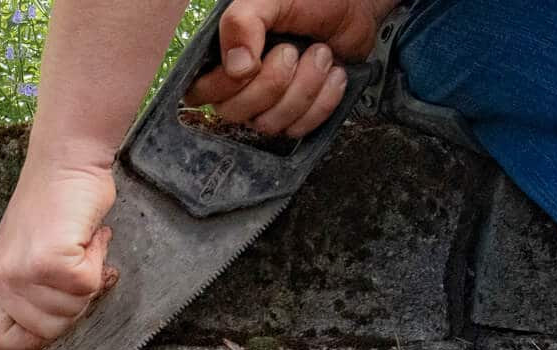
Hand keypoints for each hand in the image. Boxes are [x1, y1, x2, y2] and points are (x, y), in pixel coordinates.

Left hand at [0, 159, 118, 349]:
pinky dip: (99, 262)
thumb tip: (57, 324)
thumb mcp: (27, 255)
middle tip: (76, 268)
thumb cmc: (54, 206)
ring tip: (80, 247)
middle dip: (73, 306)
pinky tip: (90, 238)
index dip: (26, 340)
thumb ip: (32, 292)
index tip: (51, 318)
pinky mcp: (50, 261)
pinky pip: (87, 286)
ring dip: (88, 280)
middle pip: (46, 332)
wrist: (65, 160)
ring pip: (71, 311)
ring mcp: (22, 272)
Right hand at [186, 0, 388, 137]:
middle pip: (236, 113)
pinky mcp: (297, 116)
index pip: (200, 92)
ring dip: (305, 87)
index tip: (255, 61)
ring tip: (321, 54)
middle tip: (293, 50)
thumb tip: (235, 68)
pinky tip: (333, 73)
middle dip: (274, 82)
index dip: (227, 85)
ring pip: (270, 124)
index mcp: (222, 56)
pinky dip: (324, 100)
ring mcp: (268, 105)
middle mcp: (239, 85)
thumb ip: (241, 23)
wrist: (356, 7)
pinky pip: (299, 129)